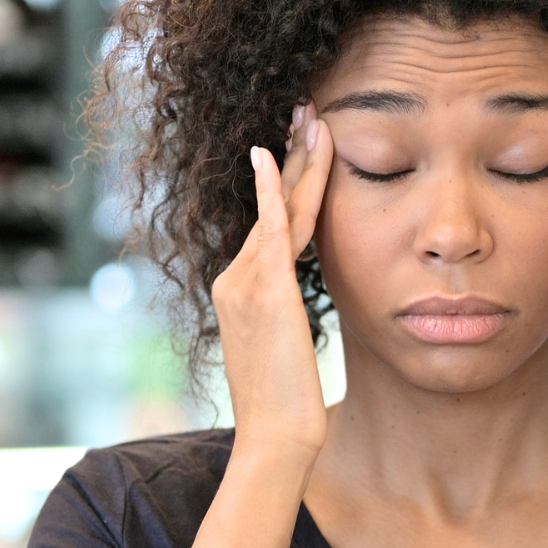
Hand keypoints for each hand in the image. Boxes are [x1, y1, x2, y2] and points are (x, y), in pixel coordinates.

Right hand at [211, 102, 333, 458]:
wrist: (277, 436)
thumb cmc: (286, 404)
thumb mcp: (283, 349)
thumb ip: (284, 315)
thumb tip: (294, 305)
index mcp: (241, 291)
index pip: (270, 224)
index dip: (288, 183)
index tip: (304, 148)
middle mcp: (235, 279)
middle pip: (270, 205)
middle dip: (290, 156)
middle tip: (307, 111)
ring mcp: (246, 283)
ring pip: (276, 208)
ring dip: (295, 160)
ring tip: (312, 117)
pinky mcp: (266, 291)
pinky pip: (270, 229)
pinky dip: (271, 190)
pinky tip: (272, 154)